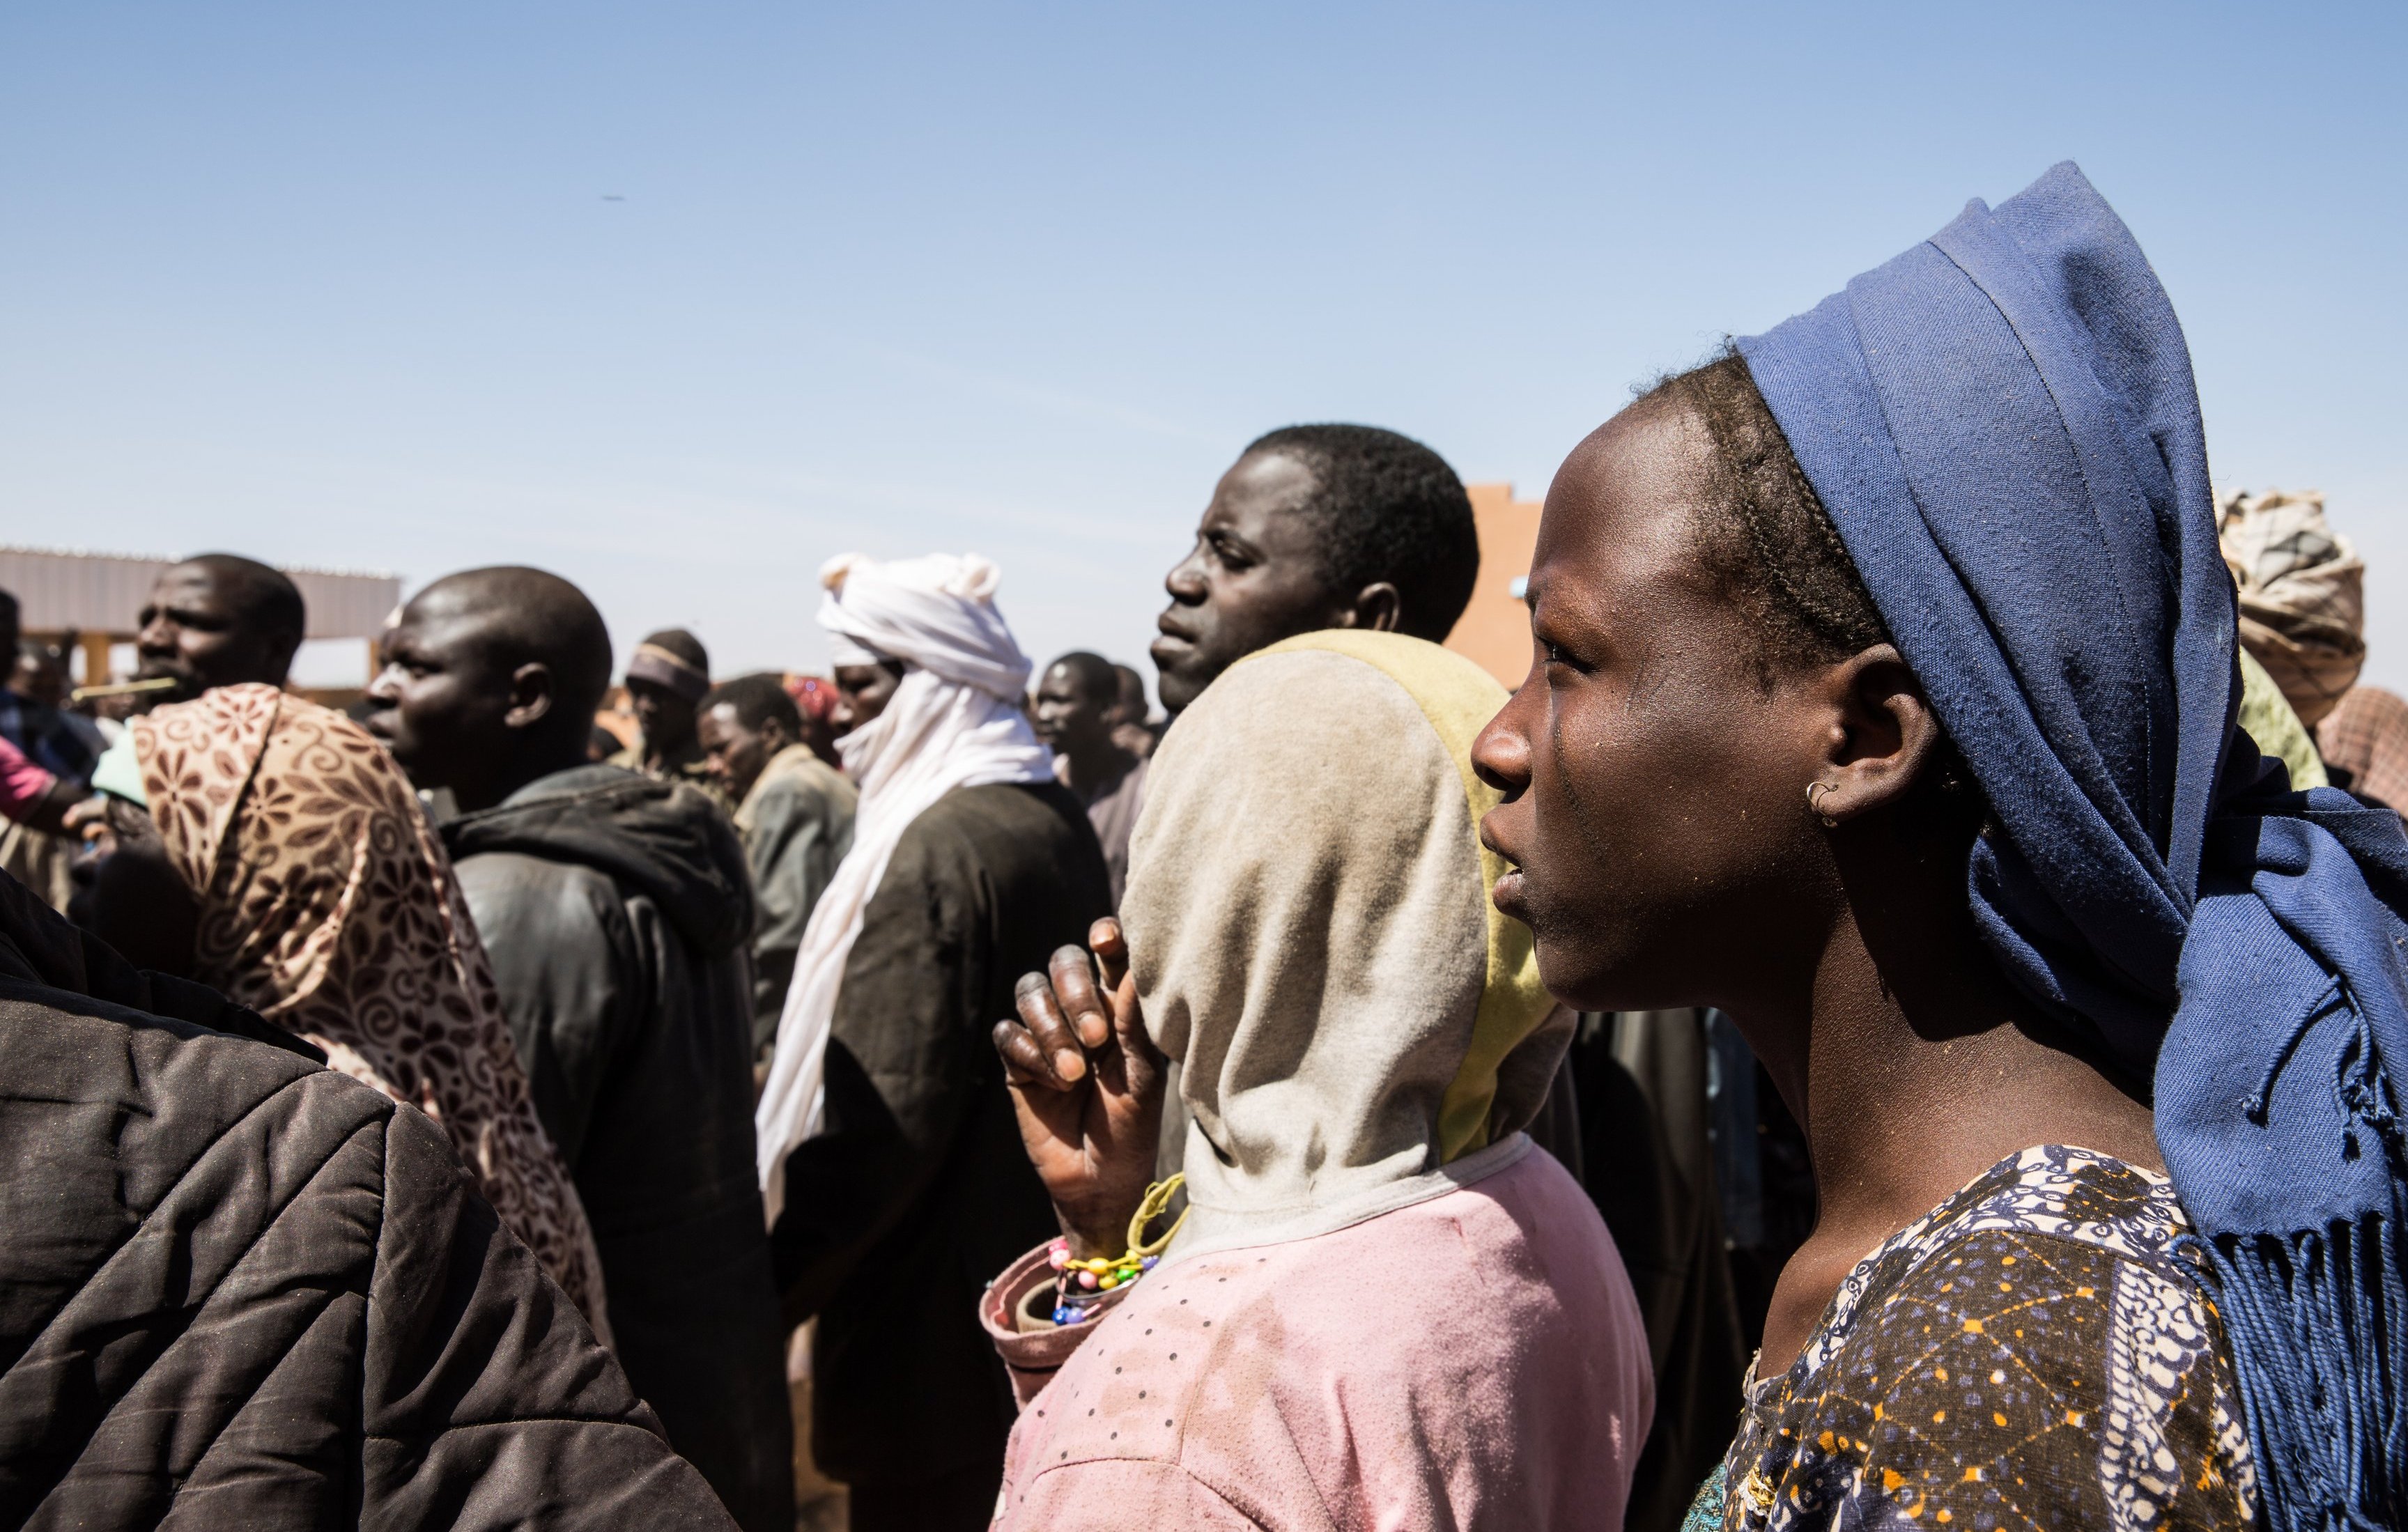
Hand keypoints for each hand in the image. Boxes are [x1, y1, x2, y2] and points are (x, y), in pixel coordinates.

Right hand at [992, 917, 1164, 1258]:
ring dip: (1051, 1029)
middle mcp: (1081, 1009)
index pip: (1109, 954)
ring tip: (1075, 1074)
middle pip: (1063, 962)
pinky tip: (1054, 1084)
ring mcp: (1046, 1033)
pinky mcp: (1018, 1061)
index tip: (1105, 939)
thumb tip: (1130, 966)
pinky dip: (1030, 1054)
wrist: (1101, 1180)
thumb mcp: (1142, 1074)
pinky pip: (1009, 1034)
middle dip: (1076, 993)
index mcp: (1120, 1005)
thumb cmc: (1134, 1126)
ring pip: (1030, 992)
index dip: (1105, 937)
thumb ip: (1134, 1020)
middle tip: (1095, 1039)